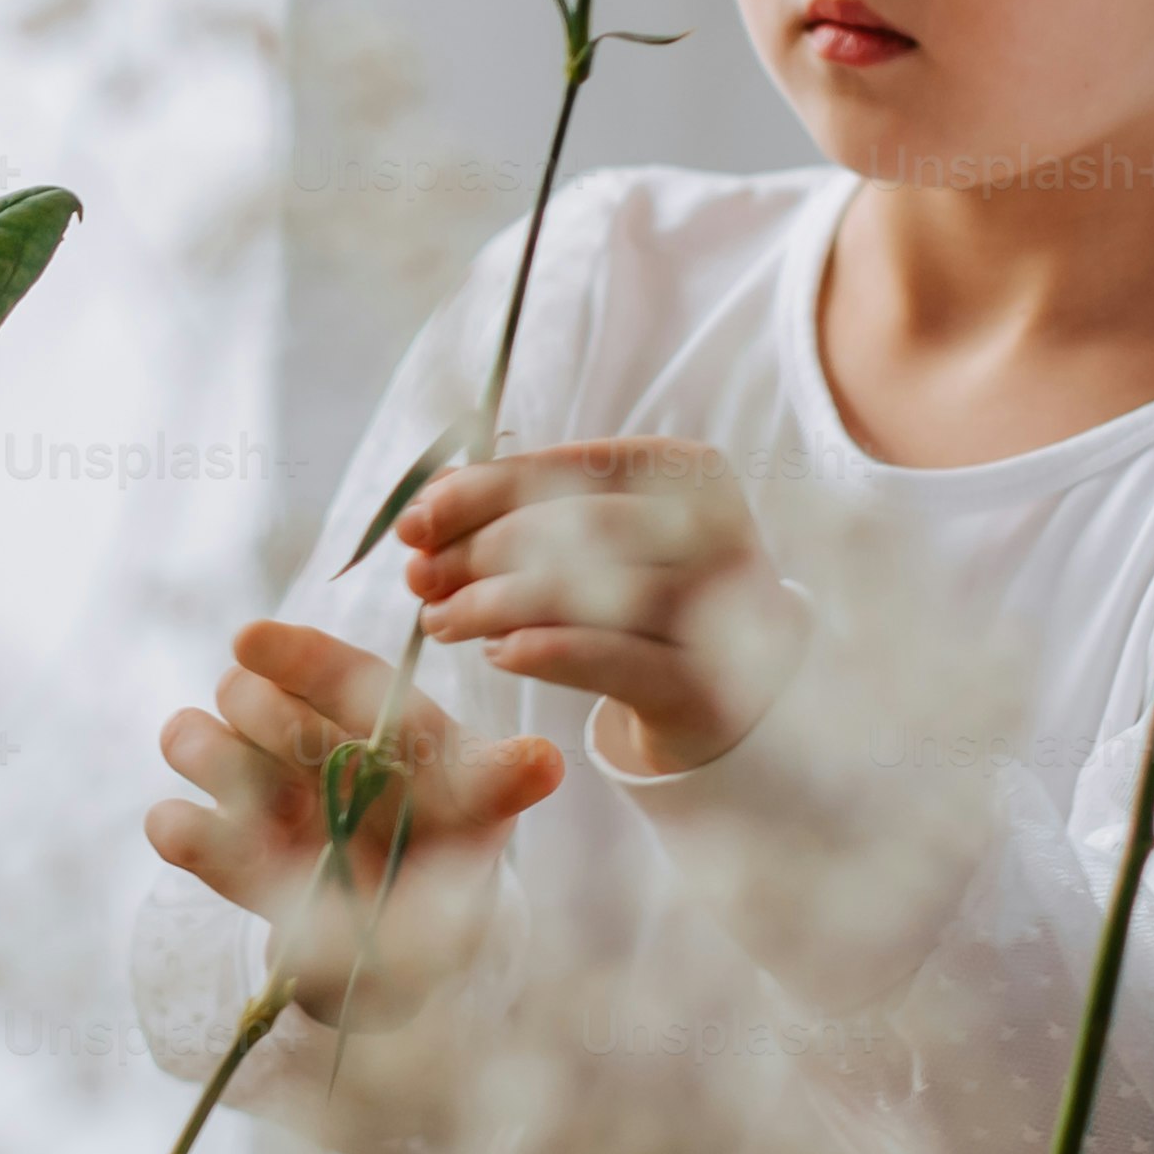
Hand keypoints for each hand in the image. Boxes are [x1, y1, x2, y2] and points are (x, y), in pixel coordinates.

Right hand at [145, 617, 561, 1025]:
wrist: (409, 933)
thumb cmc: (450, 845)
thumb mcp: (481, 814)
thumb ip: (499, 785)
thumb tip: (544, 762)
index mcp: (364, 708)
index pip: (323, 665)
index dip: (289, 651)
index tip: (251, 639)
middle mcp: (296, 732)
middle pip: (244, 692)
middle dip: (269, 722)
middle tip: (310, 773)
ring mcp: (249, 787)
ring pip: (190, 737)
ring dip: (218, 764)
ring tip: (273, 812)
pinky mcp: (220, 848)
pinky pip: (172, 824)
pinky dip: (190, 830)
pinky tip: (222, 842)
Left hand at [403, 439, 807, 779]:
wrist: (737, 687)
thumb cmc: (648, 593)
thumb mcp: (597, 538)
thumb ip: (519, 511)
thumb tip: (425, 504)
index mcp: (689, 473)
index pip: (575, 466)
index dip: (486, 490)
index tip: (416, 520)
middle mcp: (718, 532)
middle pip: (581, 528)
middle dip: (482, 550)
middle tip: (419, 578)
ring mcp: (722, 610)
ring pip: (594, 594)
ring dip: (497, 605)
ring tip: (441, 620)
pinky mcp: (707, 684)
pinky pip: (613, 660)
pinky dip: (544, 651)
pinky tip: (496, 652)